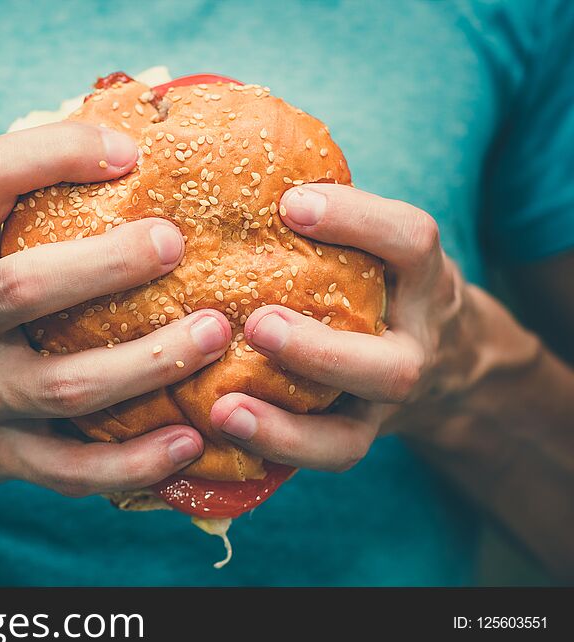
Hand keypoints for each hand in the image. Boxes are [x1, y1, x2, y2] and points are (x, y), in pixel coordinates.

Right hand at [0, 122, 233, 495]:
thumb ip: (3, 208)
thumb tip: (117, 151)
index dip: (58, 151)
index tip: (128, 153)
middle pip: (27, 287)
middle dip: (110, 265)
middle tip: (177, 245)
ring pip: (65, 385)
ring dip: (148, 363)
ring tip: (214, 335)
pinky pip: (69, 468)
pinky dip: (134, 462)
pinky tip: (188, 443)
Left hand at [210, 183, 483, 471]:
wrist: (445, 359)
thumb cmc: (377, 280)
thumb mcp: (375, 245)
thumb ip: (322, 219)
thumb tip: (222, 157)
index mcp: (420, 281)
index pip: (410, 242)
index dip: (356, 220)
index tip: (290, 201)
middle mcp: (414, 346)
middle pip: (389, 364)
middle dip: (321, 350)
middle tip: (259, 323)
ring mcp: (385, 405)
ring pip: (353, 433)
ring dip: (288, 422)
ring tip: (225, 406)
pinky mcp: (358, 439)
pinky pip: (322, 459)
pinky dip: (275, 449)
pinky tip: (220, 428)